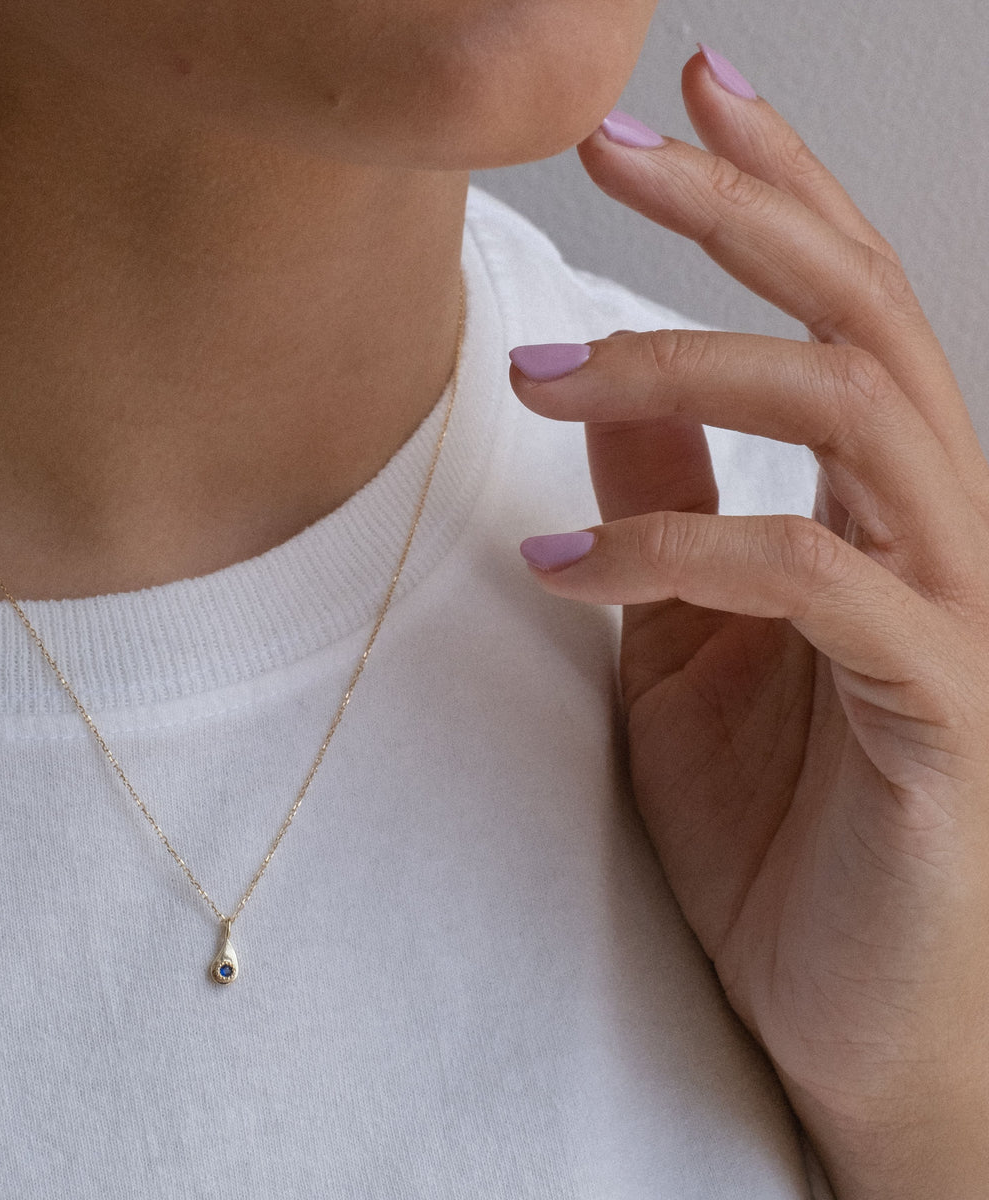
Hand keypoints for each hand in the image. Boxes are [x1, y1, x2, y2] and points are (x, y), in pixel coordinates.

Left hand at [509, 48, 988, 1199]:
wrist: (844, 1006)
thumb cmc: (779, 830)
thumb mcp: (685, 646)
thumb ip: (666, 514)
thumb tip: (605, 402)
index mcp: (870, 508)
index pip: (835, 305)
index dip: (772, 184)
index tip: (680, 92)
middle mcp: (934, 531)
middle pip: (860, 313)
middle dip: (742, 209)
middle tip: (616, 137)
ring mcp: (952, 610)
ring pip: (856, 412)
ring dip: (689, 367)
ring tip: (545, 378)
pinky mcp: (943, 706)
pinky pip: (817, 580)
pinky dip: (675, 554)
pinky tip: (557, 570)